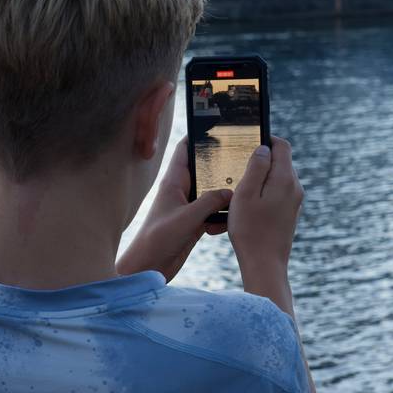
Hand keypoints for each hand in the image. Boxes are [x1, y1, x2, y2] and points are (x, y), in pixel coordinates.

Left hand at [116, 138, 232, 282]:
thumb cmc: (158, 240)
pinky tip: (229, 222)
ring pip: (212, 191)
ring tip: (244, 189)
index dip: (199, 135)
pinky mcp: (194, 223)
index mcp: (173, 182)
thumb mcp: (186, 218)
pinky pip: (214, 212)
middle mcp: (181, 191)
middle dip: (221, 164)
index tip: (219, 125)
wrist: (148, 267)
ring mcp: (188, 207)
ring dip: (225, 192)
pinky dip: (222, 216)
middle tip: (244, 157)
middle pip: (204, 169)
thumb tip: (231, 192)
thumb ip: (209, 203)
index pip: (185, 150)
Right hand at [228, 137, 302, 305]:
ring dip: (259, 180)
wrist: (265, 265)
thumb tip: (263, 149)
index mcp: (285, 179)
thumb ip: (256, 167)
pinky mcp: (289, 214)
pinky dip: (263, 195)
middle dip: (260, 161)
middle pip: (280, 162)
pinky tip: (247, 208)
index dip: (266, 139)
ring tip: (239, 193)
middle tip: (238, 169)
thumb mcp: (246, 194)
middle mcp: (295, 188)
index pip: (282, 146)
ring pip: (277, 180)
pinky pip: (277, 195)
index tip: (248, 142)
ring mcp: (294, 202)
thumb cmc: (250, 230)